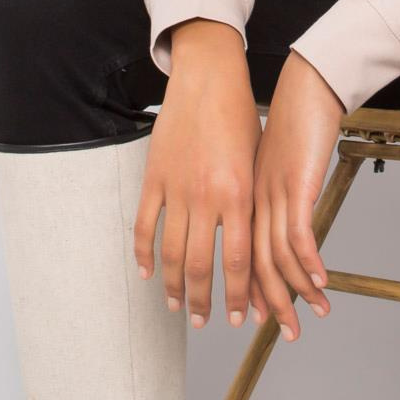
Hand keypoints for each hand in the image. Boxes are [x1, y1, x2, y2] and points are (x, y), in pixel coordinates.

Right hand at [134, 19, 264, 330]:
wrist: (209, 78)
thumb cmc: (239, 116)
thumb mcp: (256, 164)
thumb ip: (251, 205)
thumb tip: (254, 244)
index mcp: (239, 195)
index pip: (238, 261)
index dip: (239, 295)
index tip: (240, 318)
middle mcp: (207, 197)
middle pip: (200, 266)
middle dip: (203, 301)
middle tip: (205, 322)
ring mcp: (176, 188)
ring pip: (170, 252)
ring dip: (172, 285)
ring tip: (176, 306)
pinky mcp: (154, 177)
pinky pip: (145, 224)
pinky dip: (143, 252)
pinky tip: (146, 272)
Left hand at [252, 50, 343, 341]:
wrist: (302, 88)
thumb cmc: (289, 122)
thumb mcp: (270, 164)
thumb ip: (269, 194)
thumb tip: (275, 217)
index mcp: (242, 199)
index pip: (238, 255)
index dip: (247, 289)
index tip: (255, 317)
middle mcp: (251, 202)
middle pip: (253, 265)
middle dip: (269, 304)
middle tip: (282, 333)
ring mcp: (271, 195)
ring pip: (275, 256)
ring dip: (294, 292)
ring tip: (308, 316)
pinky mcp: (294, 185)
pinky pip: (299, 232)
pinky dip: (310, 261)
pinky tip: (321, 282)